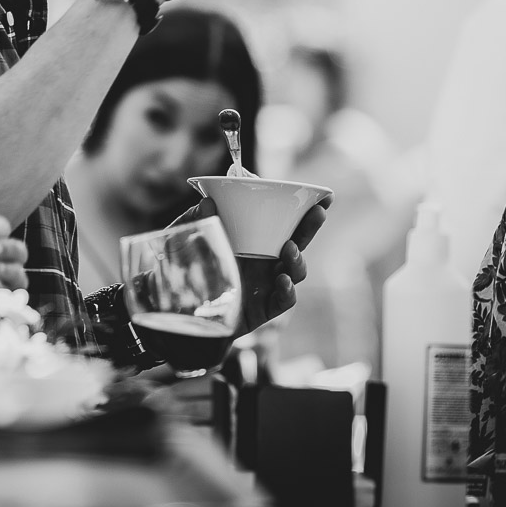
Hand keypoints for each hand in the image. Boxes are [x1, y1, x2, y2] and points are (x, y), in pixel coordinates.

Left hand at [177, 194, 330, 331]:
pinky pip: (284, 300)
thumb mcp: (188, 241)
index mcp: (255, 240)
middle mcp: (266, 261)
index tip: (324, 195)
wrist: (181, 311)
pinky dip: (287, 290)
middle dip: (310, 227)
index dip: (304, 210)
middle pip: (297, 242)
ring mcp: (267, 285)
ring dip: (297, 259)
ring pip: (295, 271)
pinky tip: (281, 280)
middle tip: (318, 212)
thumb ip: (197, 221)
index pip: (284, 223)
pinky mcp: (263, 309)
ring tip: (289, 248)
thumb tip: (207, 201)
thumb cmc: (188, 271)